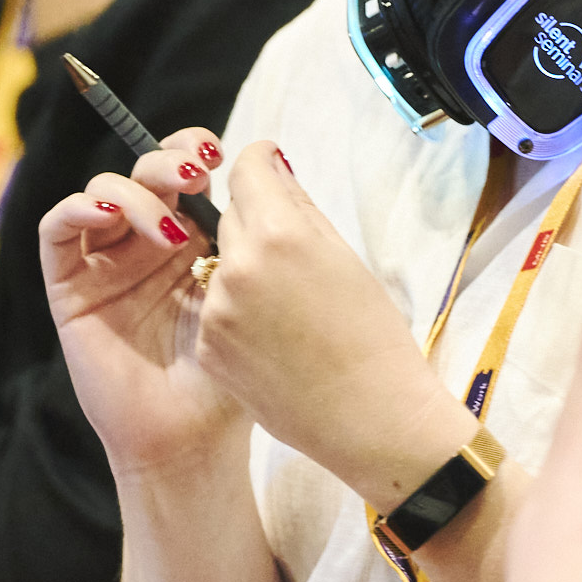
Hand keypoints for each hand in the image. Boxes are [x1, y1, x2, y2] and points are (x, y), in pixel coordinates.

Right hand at [43, 127, 244, 479]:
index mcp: (189, 239)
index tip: (219, 154)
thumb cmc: (227, 375)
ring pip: (101, 193)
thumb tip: (268, 163)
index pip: (181, 173)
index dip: (192, 150)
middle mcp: (143, 244)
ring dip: (133, 191)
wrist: (192, 439)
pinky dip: (76, 209)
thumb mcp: (242, 294)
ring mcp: (104, 264)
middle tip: (197, 172)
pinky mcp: (69, 289)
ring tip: (171, 226)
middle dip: (166, 161)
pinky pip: (57, 232)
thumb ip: (243, 235)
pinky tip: (106, 215)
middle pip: (142, 173)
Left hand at [58, 126, 463, 506]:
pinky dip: (235, 314)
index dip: (260, 163)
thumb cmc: (374, 336)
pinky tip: (274, 340)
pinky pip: (215, 309)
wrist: (370, 418)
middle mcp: (239, 266)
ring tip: (289, 309)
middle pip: (232, 217)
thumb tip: (272, 168)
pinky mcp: (208, 346)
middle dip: (257, 225)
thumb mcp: (346, 257)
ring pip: (220, 265)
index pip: (246, 168)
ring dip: (244, 272)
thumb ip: (301, 207)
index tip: (270, 170)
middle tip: (297, 259)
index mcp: (281, 234)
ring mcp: (217, 310)